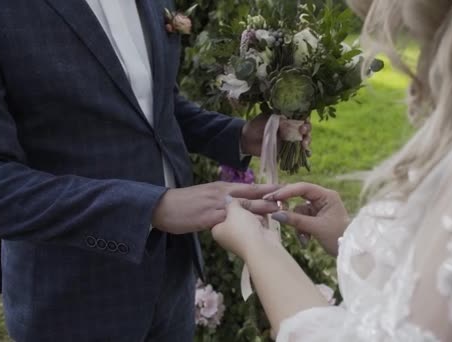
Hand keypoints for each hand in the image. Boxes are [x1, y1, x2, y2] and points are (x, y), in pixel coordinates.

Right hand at [152, 182, 279, 234]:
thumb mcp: (207, 196)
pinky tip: (253, 228)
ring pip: (242, 206)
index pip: (249, 187)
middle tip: (288, 197)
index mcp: (223, 187)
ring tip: (278, 209)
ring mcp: (216, 206)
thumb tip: (238, 205)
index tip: (284, 188)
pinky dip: (241, 224)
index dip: (267, 188)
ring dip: (261, 208)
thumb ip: (224, 199)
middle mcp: (222, 194)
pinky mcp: (208, 218)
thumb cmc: (185, 203)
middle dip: (269, 196)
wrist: (163, 206)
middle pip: (250, 194)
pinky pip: (228, 221)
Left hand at [211, 199, 278, 259]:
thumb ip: (232, 203)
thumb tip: (228, 199)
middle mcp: (229, 236)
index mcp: (218, 231)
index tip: (234, 197)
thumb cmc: (242, 228)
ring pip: (248, 220)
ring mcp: (243, 238)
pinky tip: (265, 211)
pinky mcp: (256, 238)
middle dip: (243, 208)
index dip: (228, 205)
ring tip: (259, 202)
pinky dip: (261, 219)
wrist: (260, 247)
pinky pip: (257, 224)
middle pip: (235, 216)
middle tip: (248, 199)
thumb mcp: (234, 211)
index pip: (219, 214)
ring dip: (254, 212)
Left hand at [241, 113, 311, 156]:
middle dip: (307, 131)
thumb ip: (277, 121)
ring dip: (307, 142)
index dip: (306, 120)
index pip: (301, 118)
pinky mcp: (286, 151)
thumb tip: (289, 122)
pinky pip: (298, 153)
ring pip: (304, 140)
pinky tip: (306, 154)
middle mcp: (291, 129)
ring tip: (304, 144)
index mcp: (287, 119)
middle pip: (305, 130)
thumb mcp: (266, 119)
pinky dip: (304, 154)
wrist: (246, 140)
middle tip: (303, 132)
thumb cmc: (256, 126)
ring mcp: (289, 140)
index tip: (304, 123)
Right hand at [264, 182, 349, 255]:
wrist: (349, 251)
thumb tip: (275, 215)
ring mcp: (318, 208)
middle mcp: (322, 198)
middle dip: (288, 208)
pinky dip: (301, 230)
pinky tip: (306, 241)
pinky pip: (301, 220)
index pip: (303, 188)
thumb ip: (296, 220)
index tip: (272, 197)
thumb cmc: (338, 237)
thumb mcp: (316, 228)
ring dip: (298, 226)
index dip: (286, 191)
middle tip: (271, 208)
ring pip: (298, 212)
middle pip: (298, 197)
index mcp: (326, 195)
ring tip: (304, 239)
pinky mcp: (315, 217)